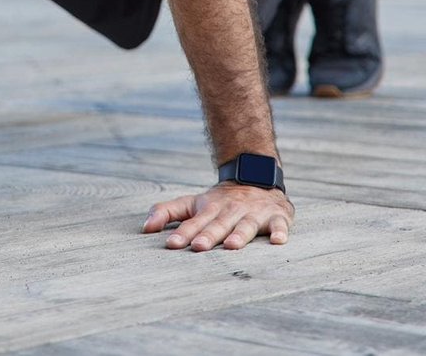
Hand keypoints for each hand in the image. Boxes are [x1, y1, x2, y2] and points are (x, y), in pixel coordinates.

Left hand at [142, 183, 293, 250]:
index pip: (194, 222)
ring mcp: (254, 213)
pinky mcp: (276, 216)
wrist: (257, 177)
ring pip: (246, 225)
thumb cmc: (220, 201)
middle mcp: (231, 210)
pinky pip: (279, 225)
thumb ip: (167, 212)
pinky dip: (280, 232)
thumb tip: (145, 228)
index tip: (171, 244)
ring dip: (240, 235)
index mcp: (210, 209)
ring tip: (232, 246)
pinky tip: (278, 241)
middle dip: (209, 235)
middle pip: (218, 224)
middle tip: (198, 247)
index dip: (183, 232)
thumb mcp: (193, 203)